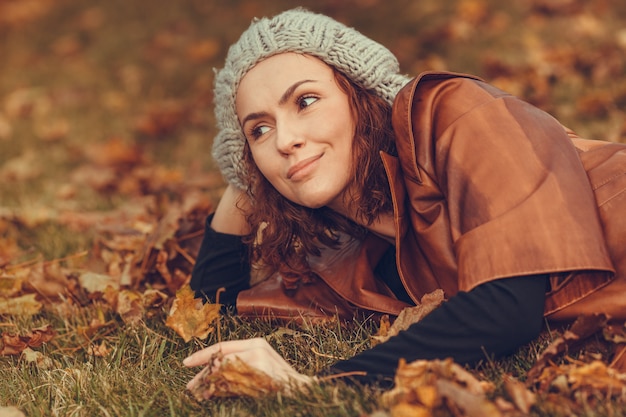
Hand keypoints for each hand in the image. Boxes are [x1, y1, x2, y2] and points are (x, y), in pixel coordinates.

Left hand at [183, 338, 314, 392]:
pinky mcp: (260, 374)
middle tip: (190, 387)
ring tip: (199, 394)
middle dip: (203, 374)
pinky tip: (212, 395)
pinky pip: (233, 383)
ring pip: (223, 372)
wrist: (301, 389)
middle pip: (220, 360)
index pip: (223, 346)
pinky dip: (219, 391)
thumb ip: (240, 362)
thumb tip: (211, 369)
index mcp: (256, 342)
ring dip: (209, 385)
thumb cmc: (279, 379)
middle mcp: (256, 348)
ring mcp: (259, 360)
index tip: (186, 362)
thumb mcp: (260, 364)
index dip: (203, 354)